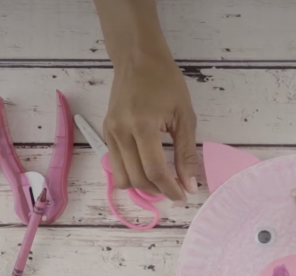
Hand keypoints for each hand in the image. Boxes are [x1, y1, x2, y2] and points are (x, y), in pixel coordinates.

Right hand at [104, 54, 198, 203]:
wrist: (137, 58)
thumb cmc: (166, 82)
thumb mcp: (184, 116)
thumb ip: (186, 154)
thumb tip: (190, 185)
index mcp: (142, 126)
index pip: (155, 171)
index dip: (170, 189)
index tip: (183, 197)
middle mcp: (120, 132)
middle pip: (137, 179)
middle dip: (158, 190)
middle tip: (176, 190)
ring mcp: (109, 133)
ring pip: (122, 177)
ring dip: (142, 186)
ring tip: (162, 181)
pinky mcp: (105, 133)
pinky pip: (116, 165)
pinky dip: (132, 173)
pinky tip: (148, 168)